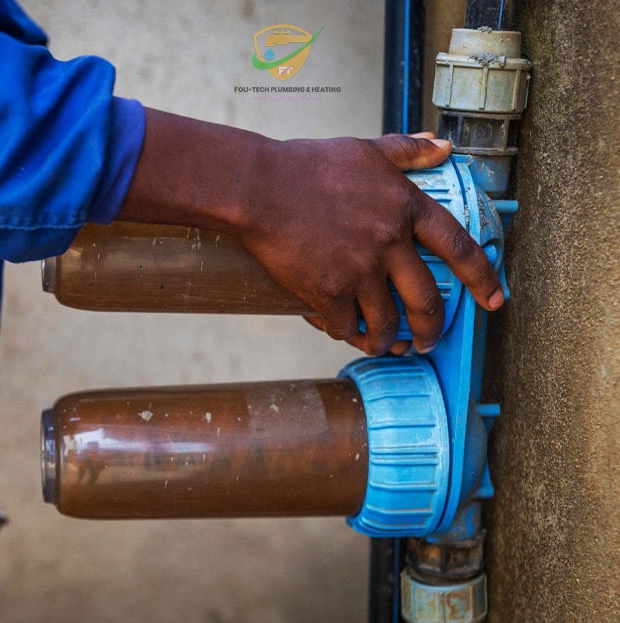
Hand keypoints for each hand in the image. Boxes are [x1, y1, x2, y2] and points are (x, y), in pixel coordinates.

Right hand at [117, 111, 504, 354]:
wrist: (259, 188)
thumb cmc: (307, 165)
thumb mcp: (365, 150)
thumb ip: (408, 150)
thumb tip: (443, 147)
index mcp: (405, 208)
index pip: (459, 248)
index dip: (482, 278)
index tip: (493, 301)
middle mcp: (389, 243)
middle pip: (426, 301)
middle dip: (433, 329)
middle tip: (429, 342)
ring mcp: (359, 270)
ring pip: (386, 322)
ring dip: (388, 341)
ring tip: (384, 346)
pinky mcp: (327, 291)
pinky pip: (344, 326)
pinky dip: (344, 333)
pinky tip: (339, 330)